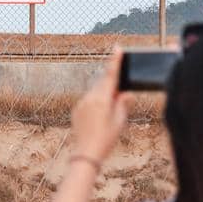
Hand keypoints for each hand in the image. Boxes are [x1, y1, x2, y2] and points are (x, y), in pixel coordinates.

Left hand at [70, 48, 131, 162]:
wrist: (85, 153)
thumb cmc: (106, 138)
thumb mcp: (119, 121)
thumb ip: (123, 104)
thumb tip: (126, 93)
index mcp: (103, 99)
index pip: (110, 75)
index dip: (115, 61)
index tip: (117, 48)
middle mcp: (90, 97)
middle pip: (103, 82)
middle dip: (112, 83)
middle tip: (121, 92)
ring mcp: (82, 102)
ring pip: (95, 91)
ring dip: (104, 94)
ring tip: (109, 112)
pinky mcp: (77, 109)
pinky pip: (88, 100)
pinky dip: (96, 102)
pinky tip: (99, 117)